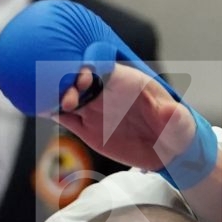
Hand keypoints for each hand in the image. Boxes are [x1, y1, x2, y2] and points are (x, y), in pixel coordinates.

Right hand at [55, 65, 197, 171]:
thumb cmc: (177, 130)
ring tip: (50, 104)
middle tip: (69, 99)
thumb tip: (169, 110)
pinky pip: (64, 117)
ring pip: (68, 96)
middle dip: (69, 82)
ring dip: (56, 96)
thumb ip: (173, 116)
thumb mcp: (179, 124)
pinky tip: (41, 109)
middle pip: (80, 79)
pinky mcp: (87, 128)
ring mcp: (95, 109)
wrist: (168, 152)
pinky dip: (51, 111)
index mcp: (128, 82)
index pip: (105, 69)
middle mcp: (107, 92)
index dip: (93, 69)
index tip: (84, 77)